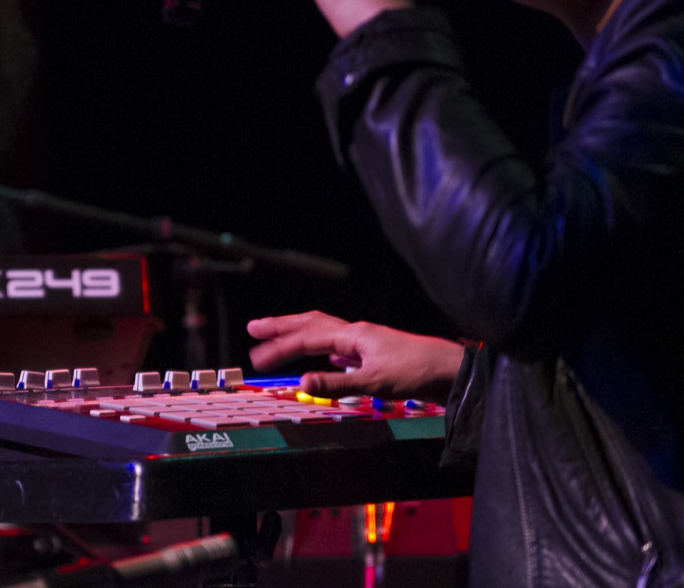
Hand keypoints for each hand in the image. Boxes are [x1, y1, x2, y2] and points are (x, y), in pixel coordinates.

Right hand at [248, 311, 463, 403]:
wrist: (452, 371)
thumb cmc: (418, 373)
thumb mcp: (374, 382)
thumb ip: (337, 383)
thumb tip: (303, 381)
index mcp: (354, 335)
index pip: (307, 340)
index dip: (279, 349)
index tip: (256, 360)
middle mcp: (357, 333)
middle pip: (311, 324)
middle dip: (281, 327)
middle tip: (254, 328)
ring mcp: (366, 342)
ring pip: (324, 331)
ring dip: (299, 333)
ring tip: (279, 335)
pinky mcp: (374, 353)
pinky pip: (339, 345)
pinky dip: (322, 347)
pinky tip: (323, 357)